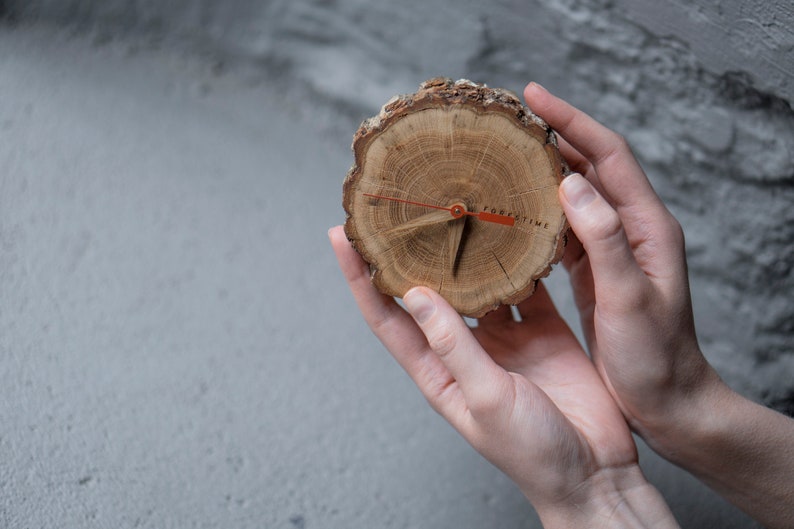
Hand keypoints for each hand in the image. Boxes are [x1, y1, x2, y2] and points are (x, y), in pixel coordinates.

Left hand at [329, 226, 677, 526]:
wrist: (595, 469)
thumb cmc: (533, 450)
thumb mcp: (485, 397)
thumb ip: (453, 345)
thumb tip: (415, 294)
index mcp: (437, 369)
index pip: (385, 316)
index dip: (360, 278)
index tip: (341, 236)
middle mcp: (463, 348)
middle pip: (426, 291)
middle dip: (408, 253)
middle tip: (396, 207)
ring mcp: (502, 337)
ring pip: (476, 282)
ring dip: (465, 249)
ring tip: (455, 205)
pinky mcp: (540, 329)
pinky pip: (524, 286)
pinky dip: (519, 260)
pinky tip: (516, 230)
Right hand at [523, 83, 716, 441]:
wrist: (667, 400)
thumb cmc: (654, 357)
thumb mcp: (629, 299)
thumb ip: (604, 239)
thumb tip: (572, 183)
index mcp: (648, 227)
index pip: (609, 155)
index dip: (573, 121)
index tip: (534, 98)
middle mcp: (632, 229)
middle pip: (592, 165)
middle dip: (554, 135)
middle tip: (509, 119)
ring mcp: (614, 248)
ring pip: (575, 195)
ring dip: (543, 171)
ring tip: (503, 155)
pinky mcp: (595, 269)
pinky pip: (565, 228)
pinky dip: (539, 211)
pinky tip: (512, 210)